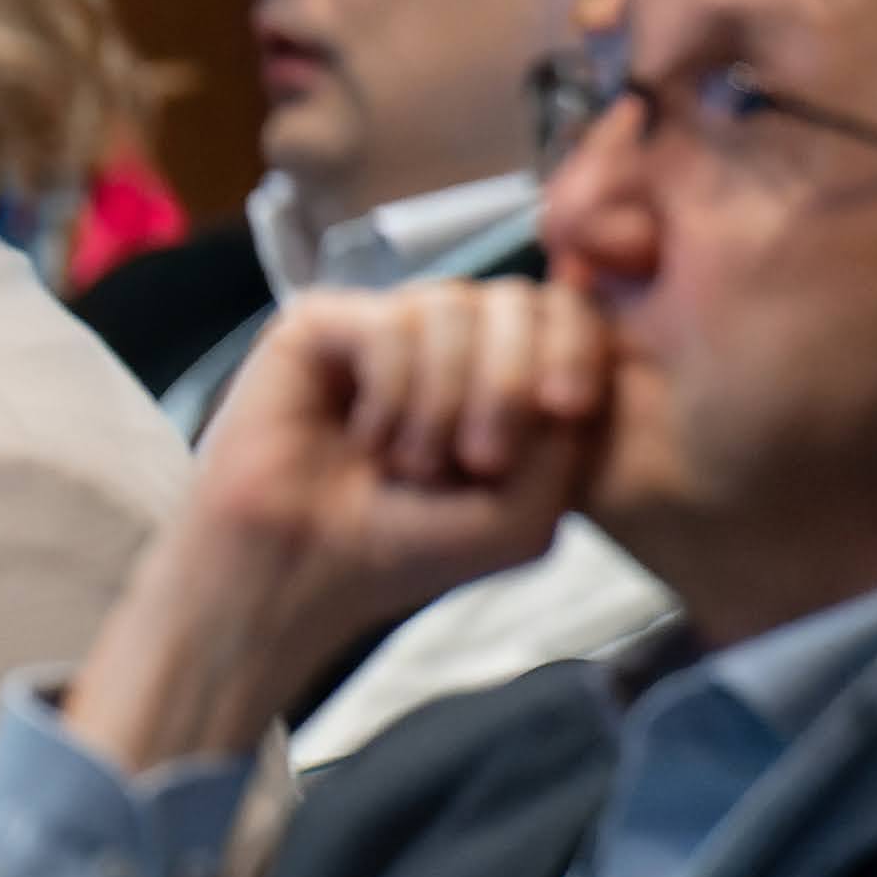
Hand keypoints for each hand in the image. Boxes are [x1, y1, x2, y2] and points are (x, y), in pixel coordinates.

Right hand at [66, 279, 608, 770]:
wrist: (299, 576)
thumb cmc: (403, 551)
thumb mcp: (523, 517)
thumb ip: (567, 440)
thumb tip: (556, 356)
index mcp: (501, 374)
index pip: (566, 311)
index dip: (577, 346)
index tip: (566, 409)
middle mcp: (445, 341)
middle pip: (517, 299)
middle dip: (512, 382)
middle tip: (480, 460)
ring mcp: (383, 328)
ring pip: (453, 305)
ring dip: (444, 399)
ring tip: (410, 463)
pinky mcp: (320, 326)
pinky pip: (390, 323)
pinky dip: (393, 392)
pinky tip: (368, 439)